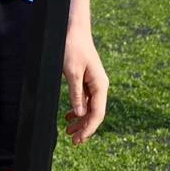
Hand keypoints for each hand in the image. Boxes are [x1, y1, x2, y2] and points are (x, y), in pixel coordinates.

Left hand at [63, 25, 107, 144]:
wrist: (73, 29)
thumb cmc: (72, 47)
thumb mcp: (72, 72)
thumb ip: (76, 94)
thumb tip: (80, 114)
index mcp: (100, 84)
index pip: (98, 113)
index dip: (89, 128)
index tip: (78, 139)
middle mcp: (100, 85)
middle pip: (95, 113)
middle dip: (85, 128)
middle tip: (73, 141)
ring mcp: (94, 83)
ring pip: (90, 108)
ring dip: (80, 121)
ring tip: (69, 132)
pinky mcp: (87, 80)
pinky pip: (85, 100)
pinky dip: (78, 110)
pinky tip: (69, 117)